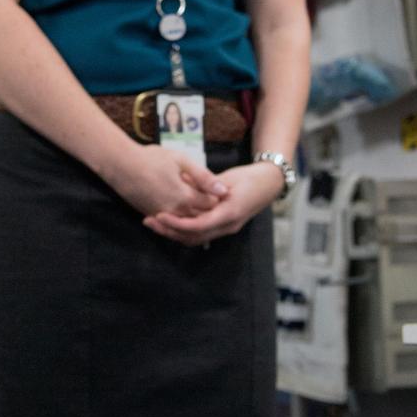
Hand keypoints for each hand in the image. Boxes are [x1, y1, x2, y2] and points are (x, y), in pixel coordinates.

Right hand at [106, 143, 229, 218]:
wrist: (120, 165)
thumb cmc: (150, 158)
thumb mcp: (181, 161)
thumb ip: (203, 177)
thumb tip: (223, 190)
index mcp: (185, 197)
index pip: (211, 204)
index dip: (217, 196)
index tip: (217, 187)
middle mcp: (175, 211)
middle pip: (200, 216)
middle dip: (208, 208)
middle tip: (210, 194)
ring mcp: (162, 215)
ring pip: (186, 222)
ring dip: (194, 214)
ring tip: (197, 201)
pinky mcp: (151, 215)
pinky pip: (171, 222)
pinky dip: (179, 217)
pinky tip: (181, 206)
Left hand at [142, 160, 282, 246]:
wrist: (268, 185)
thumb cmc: (249, 177)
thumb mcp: (227, 177)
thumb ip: (206, 183)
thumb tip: (184, 179)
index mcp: (230, 213)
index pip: (199, 225)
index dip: (178, 223)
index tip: (161, 216)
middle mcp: (227, 226)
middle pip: (194, 237)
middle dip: (169, 231)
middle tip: (149, 221)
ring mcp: (225, 229)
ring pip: (195, 238)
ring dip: (173, 233)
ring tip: (153, 223)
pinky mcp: (222, 227)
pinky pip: (200, 234)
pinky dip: (183, 231)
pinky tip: (168, 223)